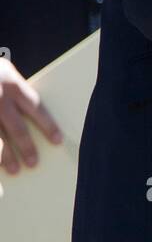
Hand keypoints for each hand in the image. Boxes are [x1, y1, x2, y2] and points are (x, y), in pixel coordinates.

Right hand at [0, 57, 63, 173]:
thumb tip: (34, 117)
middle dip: (27, 147)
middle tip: (33, 162)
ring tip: (14, 170)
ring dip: (6, 157)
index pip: (35, 107)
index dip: (48, 125)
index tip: (57, 141)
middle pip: (17, 127)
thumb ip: (16, 91)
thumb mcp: (4, 71)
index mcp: (12, 83)